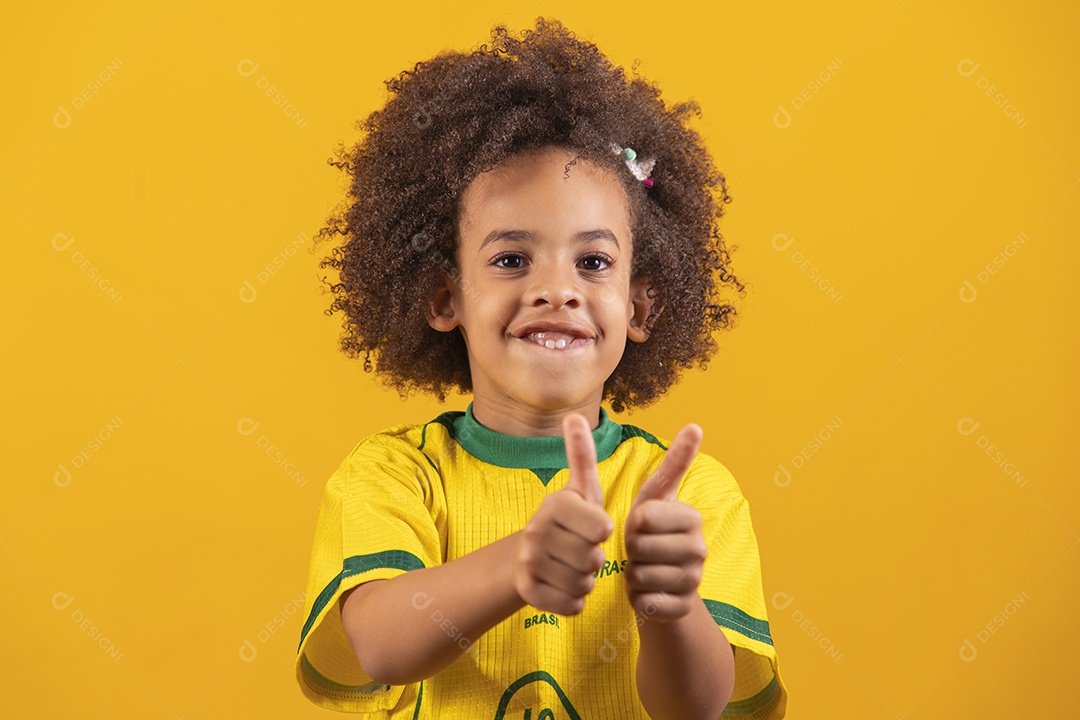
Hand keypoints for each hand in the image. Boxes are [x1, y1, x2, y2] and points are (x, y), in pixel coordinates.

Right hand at [513, 413, 613, 615]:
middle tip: (581, 550)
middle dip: (594, 559)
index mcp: (554, 504)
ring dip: (585, 580)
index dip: (603, 531)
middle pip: (593, 558)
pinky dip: (574, 601)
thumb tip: (574, 415)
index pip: (602, 527)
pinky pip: (571, 605)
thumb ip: (582, 456)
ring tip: (571, 566)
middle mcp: (535, 531)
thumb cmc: (569, 521)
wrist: (528, 557)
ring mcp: (528, 562)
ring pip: (583, 584)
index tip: (593, 526)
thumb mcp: (580, 489)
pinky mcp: (526, 591)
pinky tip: (563, 586)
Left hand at [623, 423, 705, 622]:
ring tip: (642, 568)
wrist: (661, 583)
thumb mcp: (656, 496)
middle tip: (639, 549)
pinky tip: (646, 591)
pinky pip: (644, 601)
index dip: (632, 521)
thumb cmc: (651, 533)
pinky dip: (636, 597)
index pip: (644, 516)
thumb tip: (697, 424)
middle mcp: (700, 548)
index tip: (642, 523)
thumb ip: (674, 463)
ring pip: (638, 575)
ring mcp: (695, 580)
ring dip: (630, 573)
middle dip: (629, 548)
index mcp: (692, 517)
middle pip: (638, 546)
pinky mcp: (683, 608)